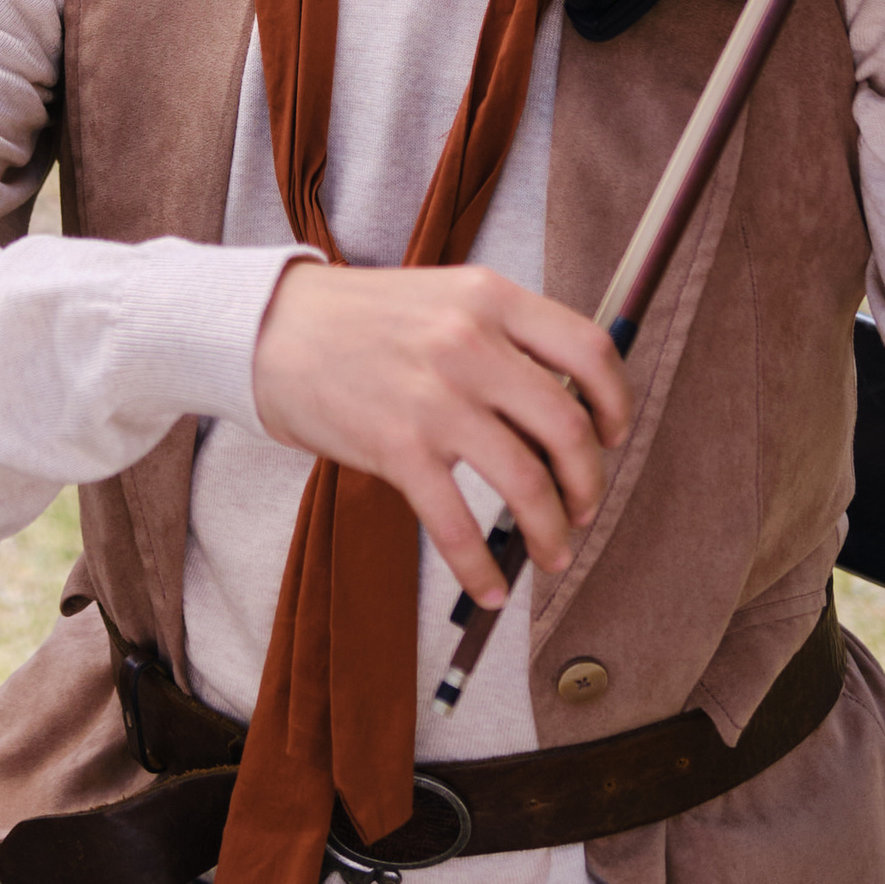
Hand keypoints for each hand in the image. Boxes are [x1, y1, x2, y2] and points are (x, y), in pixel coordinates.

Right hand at [250, 258, 632, 604]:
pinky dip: (481, 567)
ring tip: (552, 550)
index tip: (615, 433)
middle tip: (583, 506)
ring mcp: (434, 397)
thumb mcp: (442, 298)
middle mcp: (470, 343)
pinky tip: (489, 585)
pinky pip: (458, 523)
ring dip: (551, 530)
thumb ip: (502, 336)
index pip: (589, 349)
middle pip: (568, 427)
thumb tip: (565, 405)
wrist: (267, 329)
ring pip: (527, 481)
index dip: (617, 401)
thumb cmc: (357, 318)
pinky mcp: (396, 447)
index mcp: (489, 298)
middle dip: (589, 482)